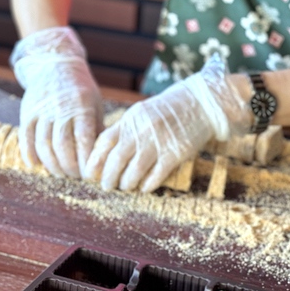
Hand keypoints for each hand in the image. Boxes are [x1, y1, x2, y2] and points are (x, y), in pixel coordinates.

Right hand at [11, 27, 102, 177]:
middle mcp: (60, 108)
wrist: (54, 64)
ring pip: (43, 144)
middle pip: (62, 146)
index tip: (90, 174)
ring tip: (59, 173)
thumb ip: (97, 129)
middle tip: (74, 177)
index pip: (83, 140)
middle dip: (69, 167)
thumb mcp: (94, 104)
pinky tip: (35, 165)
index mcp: (81, 106)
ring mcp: (41, 110)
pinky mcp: (27, 112)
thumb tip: (104, 158)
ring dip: (51, 164)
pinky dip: (29, 153)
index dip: (86, 161)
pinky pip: (26, 137)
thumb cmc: (80, 90)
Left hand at [84, 54, 246, 192]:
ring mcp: (159, 142)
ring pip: (134, 170)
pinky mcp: (176, 153)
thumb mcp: (141, 113)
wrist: (200, 102)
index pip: (104, 141)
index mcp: (130, 120)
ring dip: (126, 183)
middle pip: (116, 159)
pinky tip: (144, 188)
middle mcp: (142, 131)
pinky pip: (156, 175)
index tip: (89, 172)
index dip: (95, 159)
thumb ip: (124, 130)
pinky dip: (147, 184)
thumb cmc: (167, 111)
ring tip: (125, 187)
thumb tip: (103, 153)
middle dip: (108, 177)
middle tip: (106, 186)